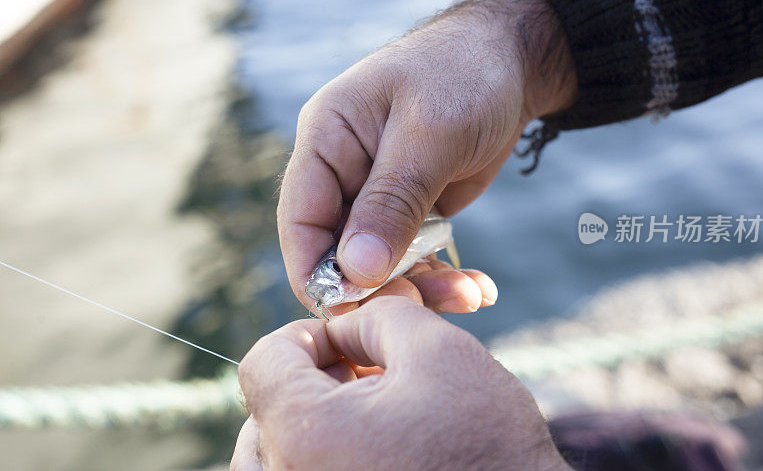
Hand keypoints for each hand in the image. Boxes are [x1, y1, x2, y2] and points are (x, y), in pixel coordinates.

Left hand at [231, 297, 570, 469]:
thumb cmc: (488, 446)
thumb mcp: (438, 350)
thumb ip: (376, 315)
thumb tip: (344, 329)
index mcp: (304, 434)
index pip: (264, 362)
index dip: (309, 335)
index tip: (351, 339)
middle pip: (267, 412)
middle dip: (315, 381)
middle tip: (370, 376)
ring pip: (281, 454)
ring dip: (319, 423)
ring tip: (379, 414)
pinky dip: (327, 457)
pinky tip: (379, 450)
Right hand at [278, 0, 576, 308]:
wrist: (513, 63)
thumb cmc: (463, 75)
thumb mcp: (428, 136)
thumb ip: (391, 202)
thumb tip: (356, 271)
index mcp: (326, 140)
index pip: (301, 219)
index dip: (316, 272)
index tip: (347, 314)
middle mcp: (343, 171)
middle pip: (339, 250)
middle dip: (378, 287)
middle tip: (422, 309)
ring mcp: (377, 194)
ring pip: (380, 262)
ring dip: (420, 286)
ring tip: (469, 296)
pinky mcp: (410, 209)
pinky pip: (413, 257)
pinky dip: (441, 276)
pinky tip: (475, 289)